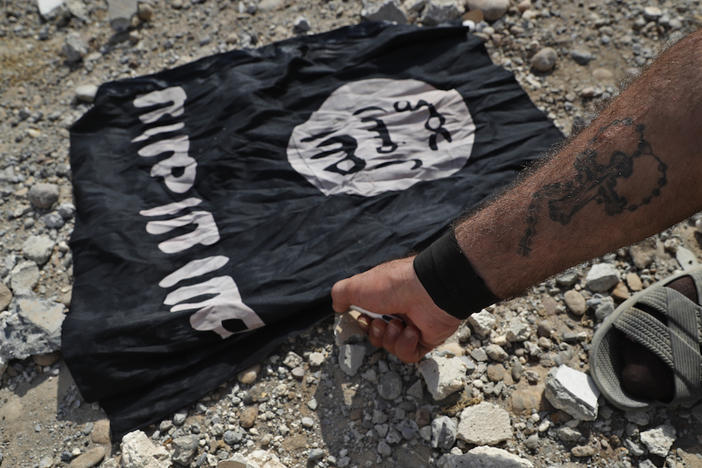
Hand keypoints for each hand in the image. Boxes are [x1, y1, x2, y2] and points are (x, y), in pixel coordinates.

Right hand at [331, 256, 460, 362]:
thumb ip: (341, 294)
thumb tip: (337, 306)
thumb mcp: (356, 285)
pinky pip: (409, 354)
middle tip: (381, 322)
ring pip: (391, 346)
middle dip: (375, 332)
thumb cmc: (392, 285)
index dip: (363, 323)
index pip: (368, 319)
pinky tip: (411, 331)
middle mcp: (399, 311)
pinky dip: (406, 345)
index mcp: (384, 298)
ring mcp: (413, 326)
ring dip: (391, 337)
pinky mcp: (426, 339)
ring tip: (399, 324)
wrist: (427, 290)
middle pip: (378, 335)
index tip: (364, 318)